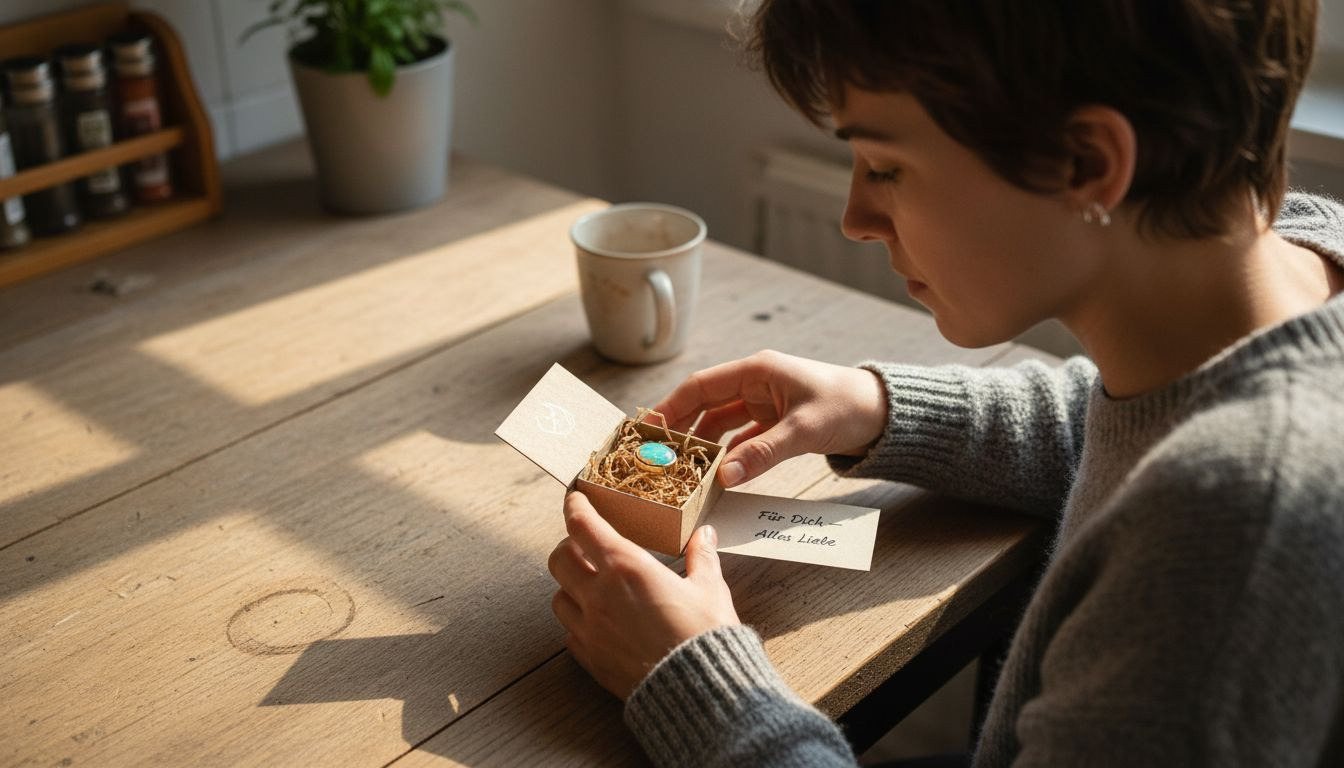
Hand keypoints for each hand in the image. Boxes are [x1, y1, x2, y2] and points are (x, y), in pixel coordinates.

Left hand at [548, 491, 739, 699]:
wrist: (698, 691)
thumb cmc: (705, 635)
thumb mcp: (709, 589)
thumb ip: (702, 557)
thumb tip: (705, 535)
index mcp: (626, 567)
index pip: (583, 526)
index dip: (575, 507)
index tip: (576, 498)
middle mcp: (599, 594)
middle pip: (559, 558)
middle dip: (569, 546)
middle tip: (587, 545)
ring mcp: (590, 629)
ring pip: (558, 595)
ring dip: (570, 584)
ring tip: (592, 584)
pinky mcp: (590, 658)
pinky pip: (569, 631)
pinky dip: (577, 620)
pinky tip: (598, 620)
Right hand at [652, 350, 887, 487]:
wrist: (884, 414)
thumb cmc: (847, 407)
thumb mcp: (804, 430)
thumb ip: (762, 453)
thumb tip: (723, 478)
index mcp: (756, 371)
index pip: (701, 387)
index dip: (671, 407)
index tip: (647, 430)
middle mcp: (754, 384)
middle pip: (704, 405)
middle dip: (680, 430)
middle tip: (656, 456)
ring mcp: (762, 403)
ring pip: (720, 424)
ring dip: (702, 446)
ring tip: (680, 471)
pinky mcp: (773, 422)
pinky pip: (739, 439)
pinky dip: (726, 455)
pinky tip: (714, 476)